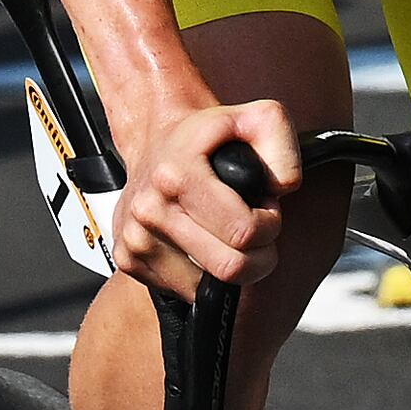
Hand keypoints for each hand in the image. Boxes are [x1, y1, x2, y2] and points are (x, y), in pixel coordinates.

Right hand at [107, 94, 297, 295]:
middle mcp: (149, 209)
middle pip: (230, 267)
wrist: (158, 141)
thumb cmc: (209, 138)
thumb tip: (282, 189)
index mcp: (176, 174)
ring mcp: (135, 238)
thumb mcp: (256, 119)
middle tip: (253, 229)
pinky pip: (184, 290)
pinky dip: (201, 275)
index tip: (264, 209)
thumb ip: (281, 146)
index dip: (269, 225)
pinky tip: (200, 243)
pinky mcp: (128, 260)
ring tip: (225, 232)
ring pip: (207, 287)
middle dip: (257, 255)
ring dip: (229, 266)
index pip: (243, 233)